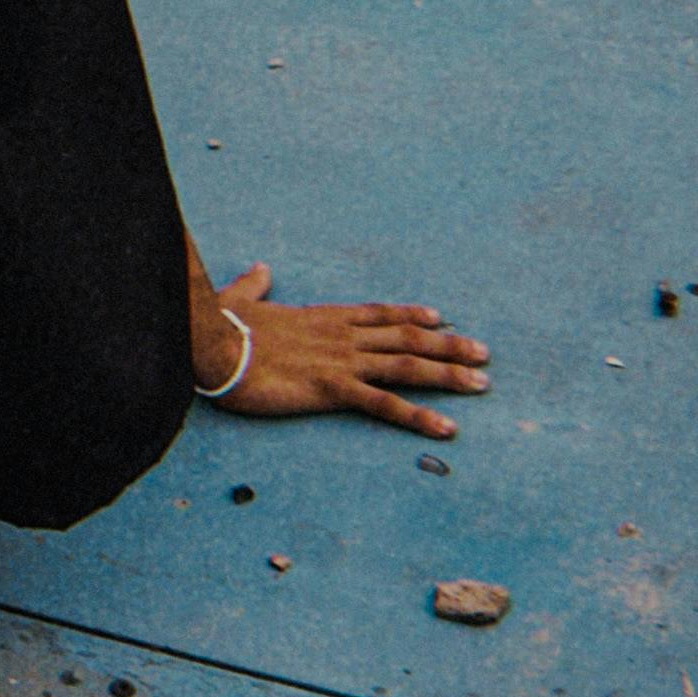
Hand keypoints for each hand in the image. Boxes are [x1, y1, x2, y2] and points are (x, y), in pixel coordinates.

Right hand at [204, 262, 488, 438]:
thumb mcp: (243, 298)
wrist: (213, 344)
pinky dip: (419, 415)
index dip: (413, 316)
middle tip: (484, 354)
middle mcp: (343, 336)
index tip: (442, 318)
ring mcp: (342, 361)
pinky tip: (446, 427)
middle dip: (450, 346)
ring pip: (408, 366)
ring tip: (481, 384)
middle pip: (408, 338)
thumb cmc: (223, 326)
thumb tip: (261, 269)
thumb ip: (257, 285)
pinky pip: (384, 404)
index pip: (380, 314)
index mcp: (325, 317)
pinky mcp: (333, 388)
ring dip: (448, 375)